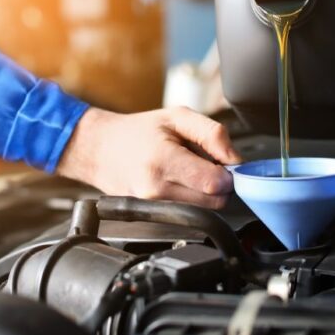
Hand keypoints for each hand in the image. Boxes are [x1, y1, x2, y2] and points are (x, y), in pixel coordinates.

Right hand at [56, 107, 241, 208]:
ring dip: (205, 193)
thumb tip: (235, 159)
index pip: (215, 183)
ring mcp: (151, 207)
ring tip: (188, 172)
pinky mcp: (150, 217)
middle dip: (219, 184)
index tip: (222, 162)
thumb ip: (212, 133)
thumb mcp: (177, 117)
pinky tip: (178, 183)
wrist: (100, 149)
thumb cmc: (138, 132)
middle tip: (205, 164)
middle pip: (214, 201)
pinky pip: (186, 213)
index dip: (228, 173)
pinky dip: (191, 200)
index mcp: (163, 161)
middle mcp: (156, 189)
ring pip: (203, 210)